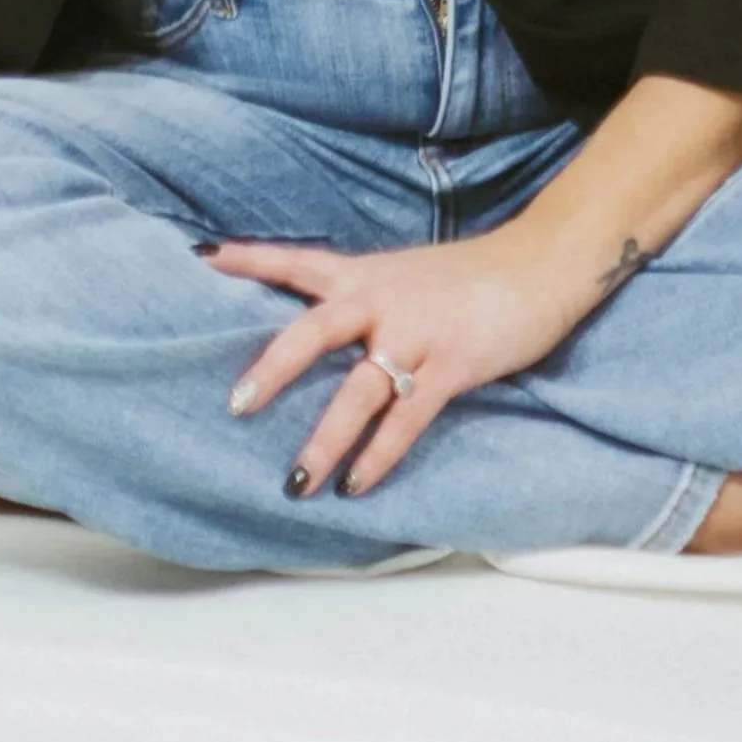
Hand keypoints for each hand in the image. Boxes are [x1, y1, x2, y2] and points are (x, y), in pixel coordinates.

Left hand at [204, 227, 588, 500]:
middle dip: (275, 368)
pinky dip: (379, 454)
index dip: (249, 259)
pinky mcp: (451, 365)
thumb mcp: (408, 276)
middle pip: (315, 330)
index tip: (200, 256)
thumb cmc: (472, 277)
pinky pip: (407, 418)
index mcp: (367, 275)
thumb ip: (368, 300)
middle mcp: (382, 300)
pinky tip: (356, 484)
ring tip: (297, 482)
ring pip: (359, 391)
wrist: (540, 264)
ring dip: (326, 439)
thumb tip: (326, 333)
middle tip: (237, 404)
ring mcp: (416, 334)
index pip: (297, 262)